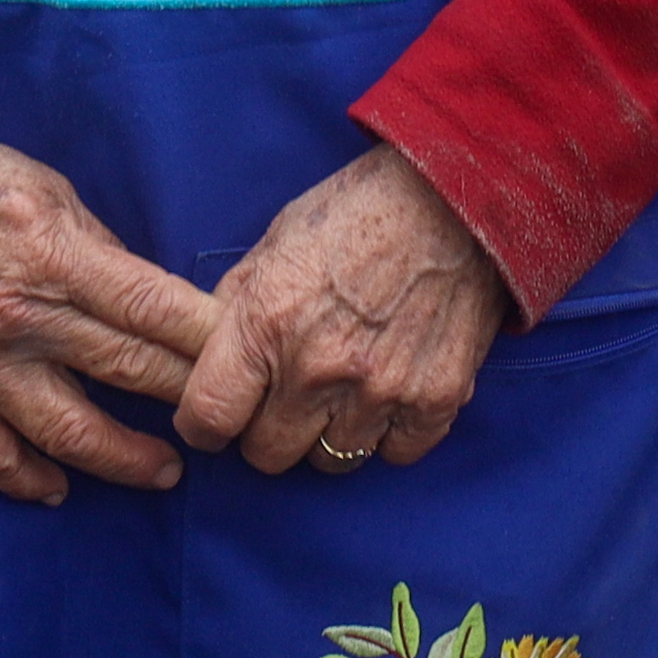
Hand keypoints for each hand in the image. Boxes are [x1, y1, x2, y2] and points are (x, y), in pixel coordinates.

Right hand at [0, 53, 220, 504]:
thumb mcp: (50, 189)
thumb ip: (101, 251)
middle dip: (187, 399)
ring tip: (164, 471)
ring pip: (66, 431)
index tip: (246, 358)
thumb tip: (151, 299)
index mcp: (53, 254)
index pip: (151, 311)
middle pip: (125, 371)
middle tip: (226, 420)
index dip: (206, 342)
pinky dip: (28, 479)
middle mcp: (18, 316)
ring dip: (123, 459)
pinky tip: (62, 488)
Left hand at [171, 145, 521, 475]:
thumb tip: (209, 352)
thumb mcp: (276, 241)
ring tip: (343, 390)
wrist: (454, 197)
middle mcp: (318, 368)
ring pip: (331, 459)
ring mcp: (379, 389)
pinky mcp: (434, 399)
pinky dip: (387, 433)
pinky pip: (393, 454)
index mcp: (266, 323)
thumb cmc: (358, 210)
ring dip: (329, 432)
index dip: (203, 424)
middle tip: (286, 399)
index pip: (208, 417)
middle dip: (268, 430)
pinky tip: (388, 393)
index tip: (217, 418)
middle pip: (267, 454)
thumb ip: (238, 304)